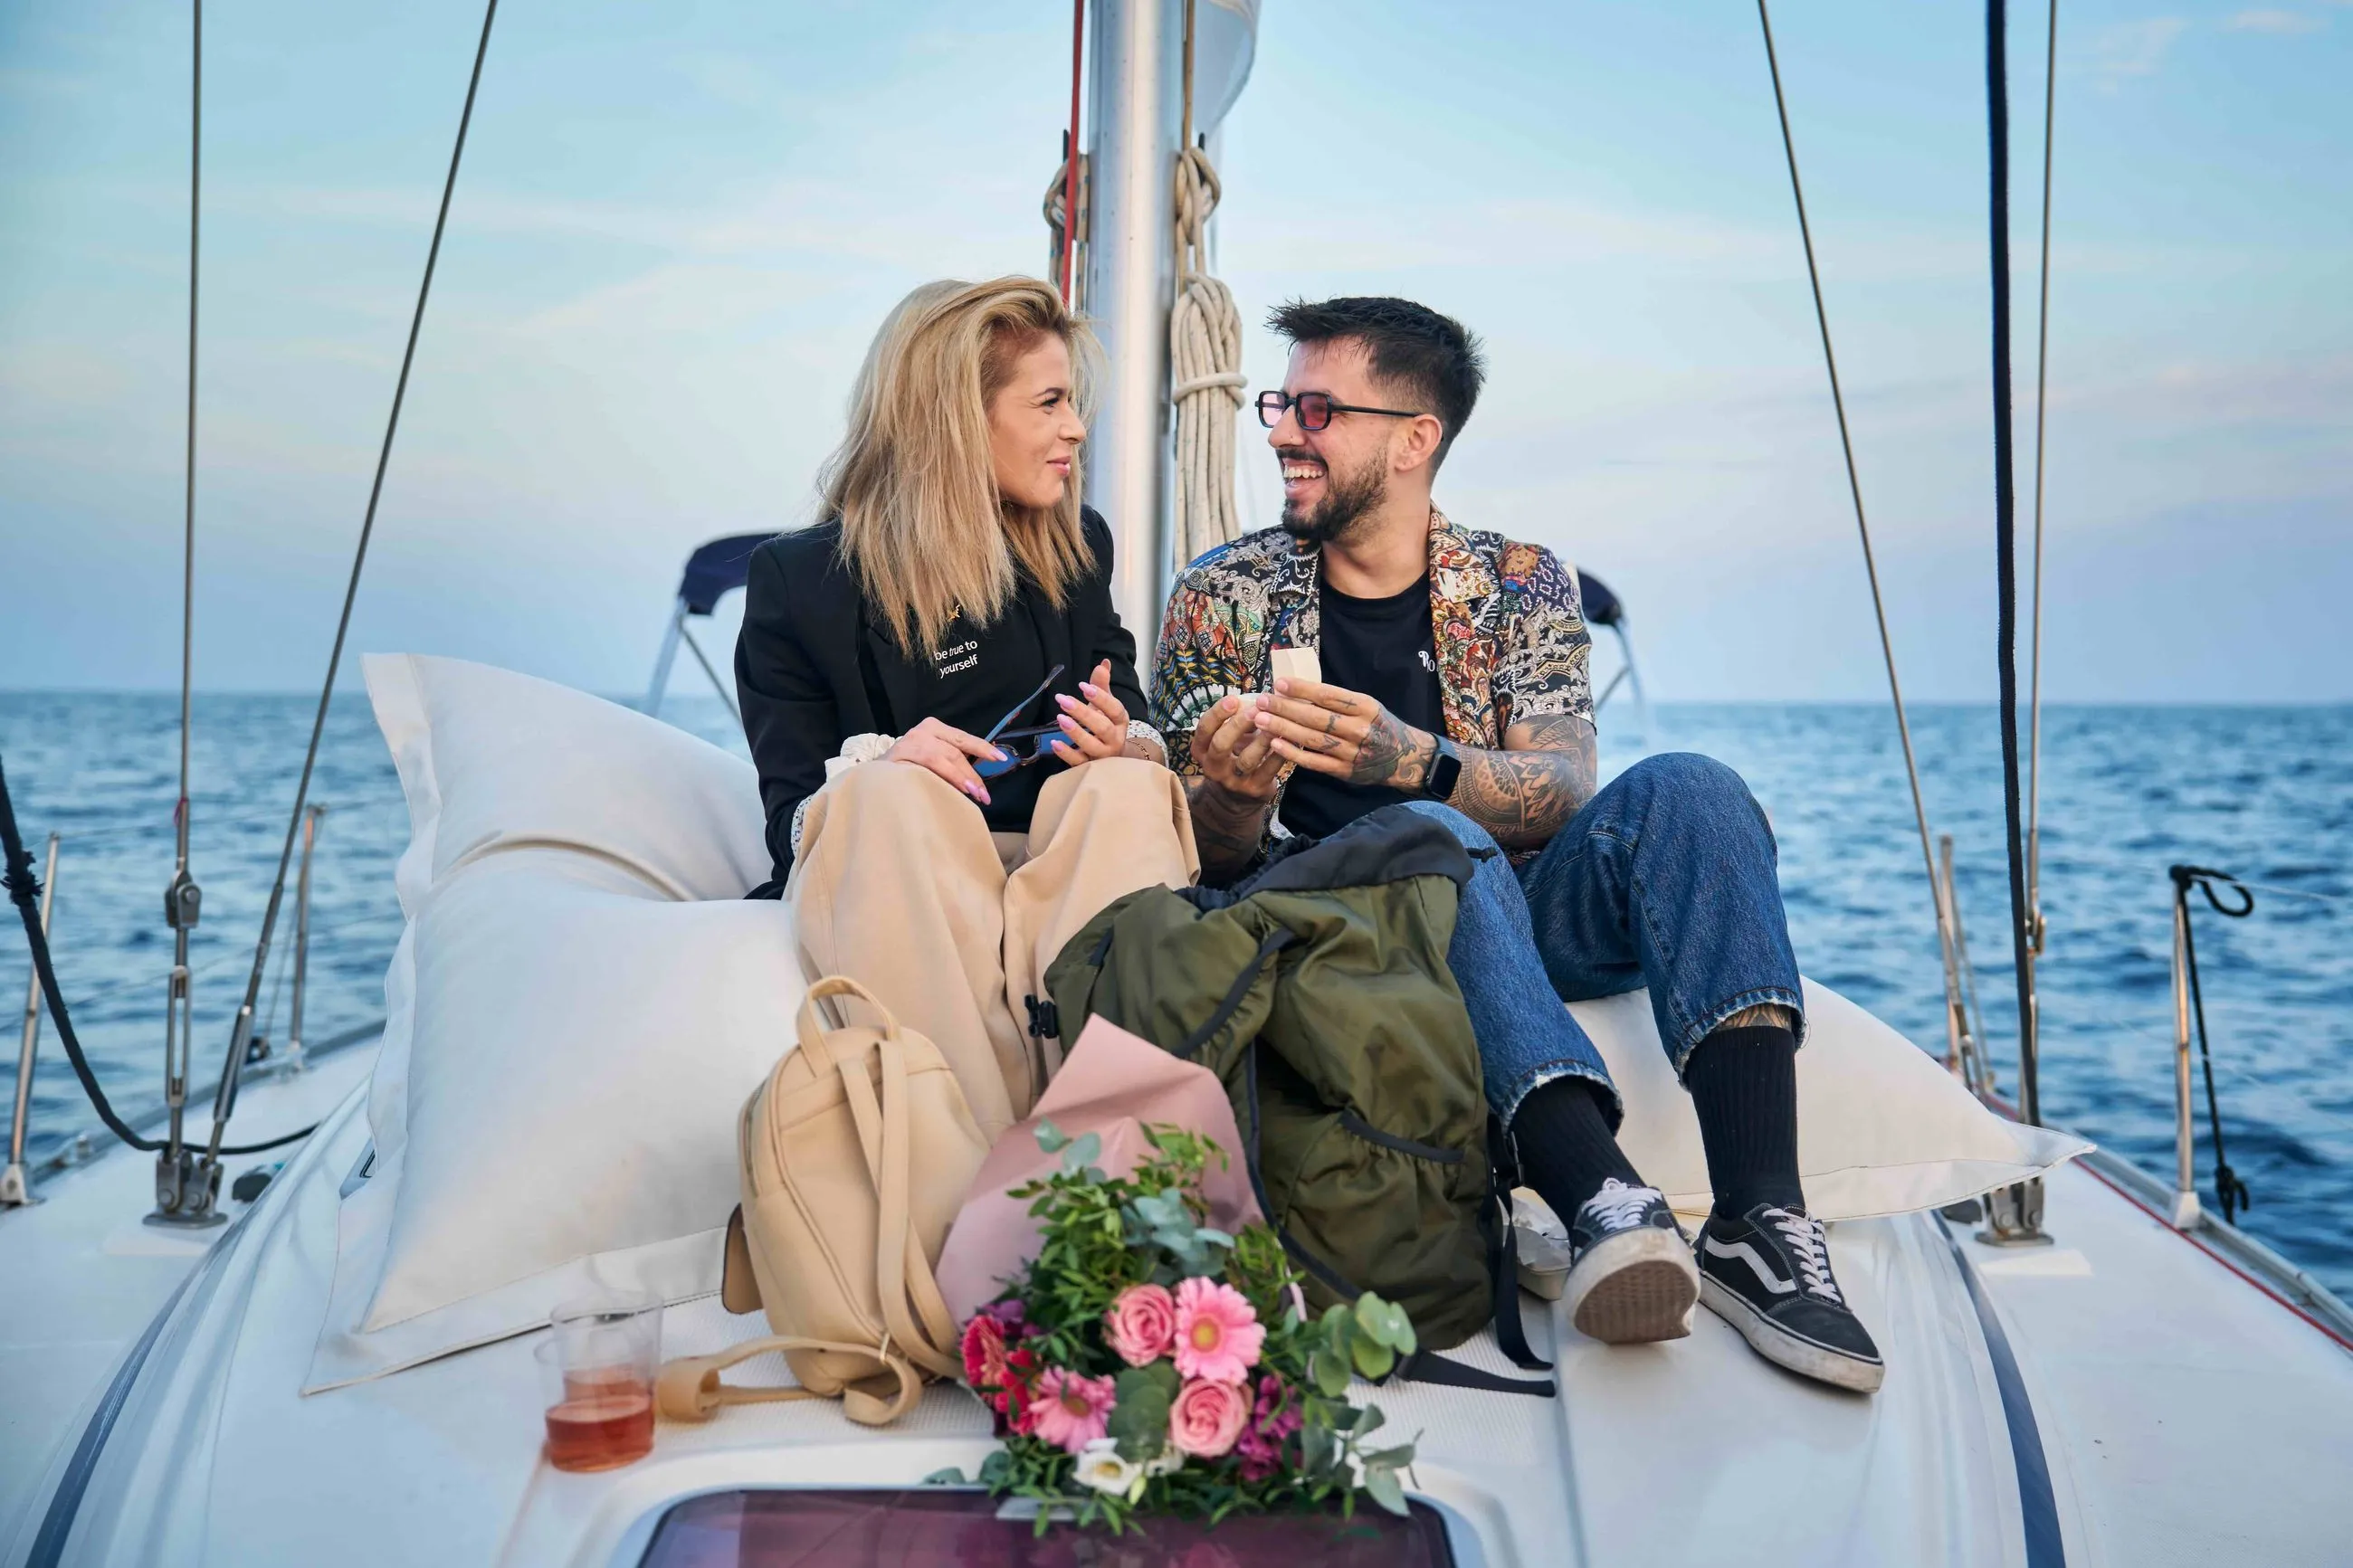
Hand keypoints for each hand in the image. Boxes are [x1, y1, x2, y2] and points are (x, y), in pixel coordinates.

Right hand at [884, 716, 1006, 804]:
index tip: (1001, 759)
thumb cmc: (907, 769)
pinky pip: (928, 765)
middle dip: (973, 774)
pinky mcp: (900, 754)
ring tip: (974, 793)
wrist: (873, 776)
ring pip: (944, 757)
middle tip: (984, 795)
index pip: (963, 739)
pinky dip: (944, 777)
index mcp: (934, 728)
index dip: (983, 749)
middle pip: (956, 751)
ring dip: (961, 777)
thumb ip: (951, 762)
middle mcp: (922, 730)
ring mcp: (910, 741)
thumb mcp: (932, 761)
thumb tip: (980, 779)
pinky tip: (954, 789)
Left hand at [1049, 659, 1130, 764]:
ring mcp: (1103, 755)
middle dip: (1083, 713)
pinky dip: (1066, 753)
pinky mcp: (1089, 766)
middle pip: (1102, 727)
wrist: (1114, 759)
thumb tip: (1104, 663)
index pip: (1115, 709)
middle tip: (1063, 700)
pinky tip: (1054, 742)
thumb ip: (1102, 686)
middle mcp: (1115, 739)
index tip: (1083, 686)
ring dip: (1075, 732)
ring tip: (1060, 719)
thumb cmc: (1106, 725)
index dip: (1100, 697)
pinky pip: (1078, 762)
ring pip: (1091, 745)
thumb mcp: (1105, 706)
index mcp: (1120, 721)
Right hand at [1192, 692, 1280, 802]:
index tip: (1233, 699)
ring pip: (1247, 760)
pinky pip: (1268, 771)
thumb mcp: (1226, 738)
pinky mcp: (1254, 790)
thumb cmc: (1232, 755)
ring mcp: (1233, 780)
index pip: (1205, 728)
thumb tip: (1257, 699)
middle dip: (1237, 725)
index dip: (1217, 713)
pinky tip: (1289, 740)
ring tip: (1275, 724)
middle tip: (1255, 710)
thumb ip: (1235, 720)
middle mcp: (1213, 766)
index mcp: (1202, 749)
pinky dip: (1278, 754)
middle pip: (1221, 744)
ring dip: (1262, 741)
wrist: (1234, 798)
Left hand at [1251, 678, 1432, 789]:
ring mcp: (1351, 752)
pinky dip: (1293, 753)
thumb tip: (1300, 691)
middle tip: (1261, 701)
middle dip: (1285, 708)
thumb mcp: (1367, 706)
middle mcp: (1359, 729)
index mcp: (1365, 707)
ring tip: (1260, 720)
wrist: (1404, 757)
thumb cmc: (1379, 725)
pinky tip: (1274, 744)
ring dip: (1283, 728)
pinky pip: (1314, 762)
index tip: (1279, 683)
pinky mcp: (1344, 771)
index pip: (1328, 696)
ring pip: (1311, 739)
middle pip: (1315, 717)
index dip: (1302, 689)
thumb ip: (1339, 701)